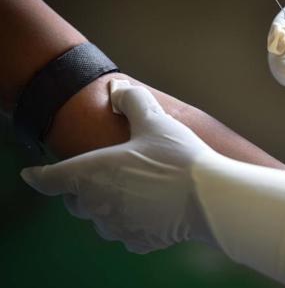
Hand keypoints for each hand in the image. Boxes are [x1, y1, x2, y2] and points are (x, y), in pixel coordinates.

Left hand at [20, 79, 214, 252]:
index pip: (49, 178)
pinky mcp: (139, 241)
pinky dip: (131, 224)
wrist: (207, 197)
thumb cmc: (177, 158)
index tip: (32, 174)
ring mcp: (117, 227)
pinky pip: (126, 234)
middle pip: (75, 201)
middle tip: (103, 175)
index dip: (38, 175)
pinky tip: (150, 211)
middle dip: (81, 190)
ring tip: (131, 192)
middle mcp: (96, 205)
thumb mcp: (155, 121)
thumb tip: (117, 89)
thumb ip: (132, 101)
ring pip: (100, 220)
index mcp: (90, 174)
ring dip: (107, 208)